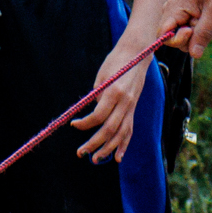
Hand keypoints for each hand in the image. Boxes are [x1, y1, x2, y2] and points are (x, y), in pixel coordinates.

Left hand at [72, 33, 153, 163]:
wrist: (137, 53)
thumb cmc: (115, 62)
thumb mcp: (102, 76)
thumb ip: (97, 97)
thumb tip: (91, 114)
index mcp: (115, 92)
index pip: (98, 116)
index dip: (85, 124)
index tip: (74, 124)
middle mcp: (125, 102)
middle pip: (109, 129)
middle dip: (94, 143)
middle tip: (80, 152)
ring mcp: (131, 107)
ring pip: (121, 134)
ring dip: (108, 149)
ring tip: (95, 159)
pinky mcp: (133, 109)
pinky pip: (129, 130)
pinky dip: (123, 145)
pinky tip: (117, 157)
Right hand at [157, 0, 211, 60]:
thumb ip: (203, 33)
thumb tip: (194, 55)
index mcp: (174, 8)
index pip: (162, 35)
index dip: (177, 40)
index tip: (193, 30)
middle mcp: (172, 13)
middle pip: (175, 41)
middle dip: (194, 38)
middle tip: (208, 22)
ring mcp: (180, 16)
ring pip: (186, 40)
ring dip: (201, 35)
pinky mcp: (188, 19)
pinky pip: (192, 35)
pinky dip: (203, 31)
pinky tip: (211, 20)